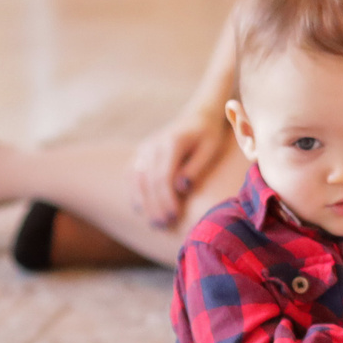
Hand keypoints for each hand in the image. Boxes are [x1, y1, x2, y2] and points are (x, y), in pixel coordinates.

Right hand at [130, 107, 232, 229]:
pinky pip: (132, 176)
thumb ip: (196, 167)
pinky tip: (142, 210)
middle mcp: (153, 145)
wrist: (197, 117)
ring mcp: (143, 149)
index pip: (163, 176)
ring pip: (138, 181)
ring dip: (145, 204)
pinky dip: (135, 194)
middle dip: (156, 206)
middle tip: (165, 226)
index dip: (167, 199)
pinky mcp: (140, 154)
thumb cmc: (208, 136)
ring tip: (156, 223)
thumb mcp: (210, 149)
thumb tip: (182, 187)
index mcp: (171, 143)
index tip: (174, 217)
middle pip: (149, 182)